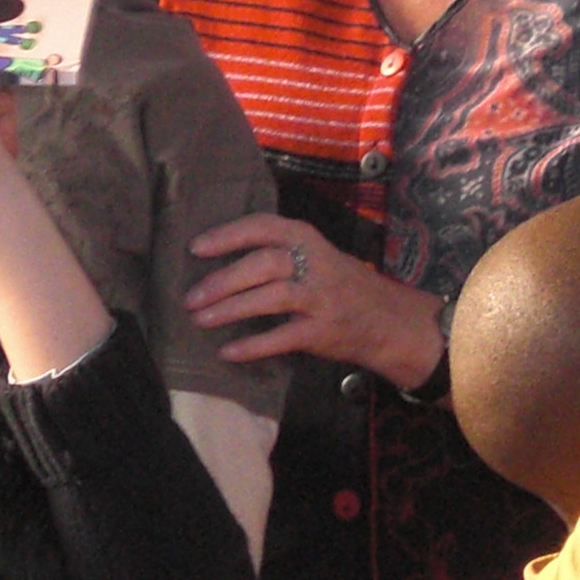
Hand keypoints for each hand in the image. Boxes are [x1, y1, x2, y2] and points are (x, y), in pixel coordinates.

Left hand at [185, 211, 444, 382]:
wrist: (389, 320)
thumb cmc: (340, 285)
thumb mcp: (315, 255)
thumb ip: (278, 252)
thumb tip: (218, 261)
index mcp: (308, 238)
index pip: (263, 227)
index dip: (227, 236)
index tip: (196, 248)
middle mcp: (315, 263)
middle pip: (263, 264)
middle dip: (223, 280)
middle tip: (190, 297)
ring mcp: (321, 298)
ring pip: (270, 298)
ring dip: (231, 309)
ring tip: (200, 319)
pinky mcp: (323, 331)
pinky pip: (282, 338)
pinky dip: (253, 345)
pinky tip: (228, 351)